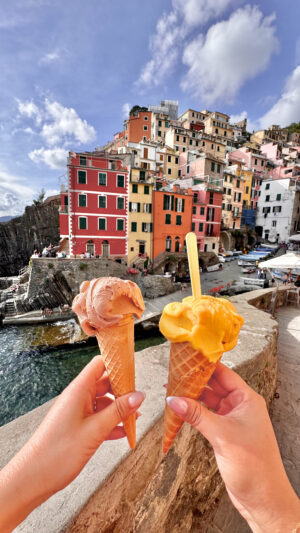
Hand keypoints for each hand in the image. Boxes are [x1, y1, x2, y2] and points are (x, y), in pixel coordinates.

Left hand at [0, 356, 144, 531]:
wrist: (34, 478)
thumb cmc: (58, 452)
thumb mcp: (95, 430)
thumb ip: (119, 411)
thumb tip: (139, 395)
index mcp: (79, 390)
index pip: (100, 364)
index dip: (117, 363)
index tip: (134, 370)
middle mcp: (78, 397)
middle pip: (105, 383)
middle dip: (123, 390)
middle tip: (140, 399)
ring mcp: (77, 411)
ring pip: (104, 402)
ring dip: (120, 409)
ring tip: (136, 419)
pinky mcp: (78, 426)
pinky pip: (98, 418)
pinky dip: (111, 423)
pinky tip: (123, 433)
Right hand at [167, 363, 299, 532]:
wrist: (263, 498)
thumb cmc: (255, 466)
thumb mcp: (222, 435)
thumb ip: (197, 415)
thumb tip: (175, 400)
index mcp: (247, 399)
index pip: (223, 374)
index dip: (205, 365)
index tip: (187, 358)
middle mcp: (240, 406)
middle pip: (214, 385)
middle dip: (194, 381)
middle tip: (174, 375)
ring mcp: (232, 420)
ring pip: (208, 401)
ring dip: (192, 397)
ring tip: (172, 391)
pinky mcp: (225, 433)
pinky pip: (206, 416)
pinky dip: (194, 413)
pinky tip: (181, 410)